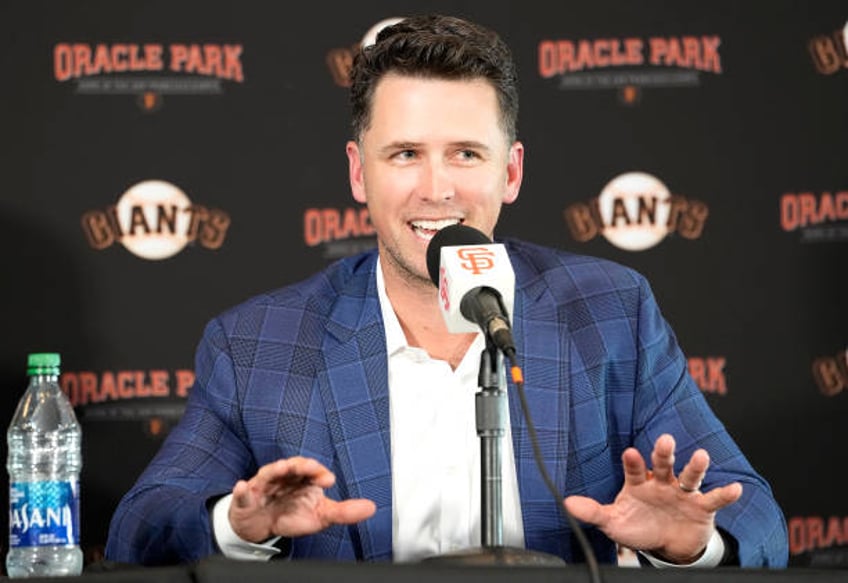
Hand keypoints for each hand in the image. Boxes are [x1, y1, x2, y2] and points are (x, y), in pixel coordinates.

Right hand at [228, 457, 376, 542]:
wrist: (261, 525)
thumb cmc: (291, 514)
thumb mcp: (320, 516)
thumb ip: (344, 512)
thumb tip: (371, 507)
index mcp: (303, 480)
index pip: (313, 471)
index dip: (320, 473)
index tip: (328, 480)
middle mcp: (285, 477)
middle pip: (293, 466)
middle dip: (301, 465)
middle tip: (310, 468)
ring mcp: (265, 486)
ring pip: (270, 474)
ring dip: (276, 469)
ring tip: (283, 468)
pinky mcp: (246, 497)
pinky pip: (243, 493)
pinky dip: (242, 490)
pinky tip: (243, 487)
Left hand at [564, 434, 741, 562]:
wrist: (667, 544)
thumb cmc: (639, 526)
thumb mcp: (614, 521)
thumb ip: (593, 512)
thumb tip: (567, 504)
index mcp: (639, 483)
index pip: (635, 469)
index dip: (633, 462)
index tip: (630, 453)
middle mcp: (662, 482)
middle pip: (663, 464)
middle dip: (663, 453)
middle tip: (665, 440)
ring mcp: (683, 493)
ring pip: (690, 476)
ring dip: (696, 466)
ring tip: (701, 456)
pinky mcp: (702, 507)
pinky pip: (714, 498)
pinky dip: (725, 494)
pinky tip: (735, 489)